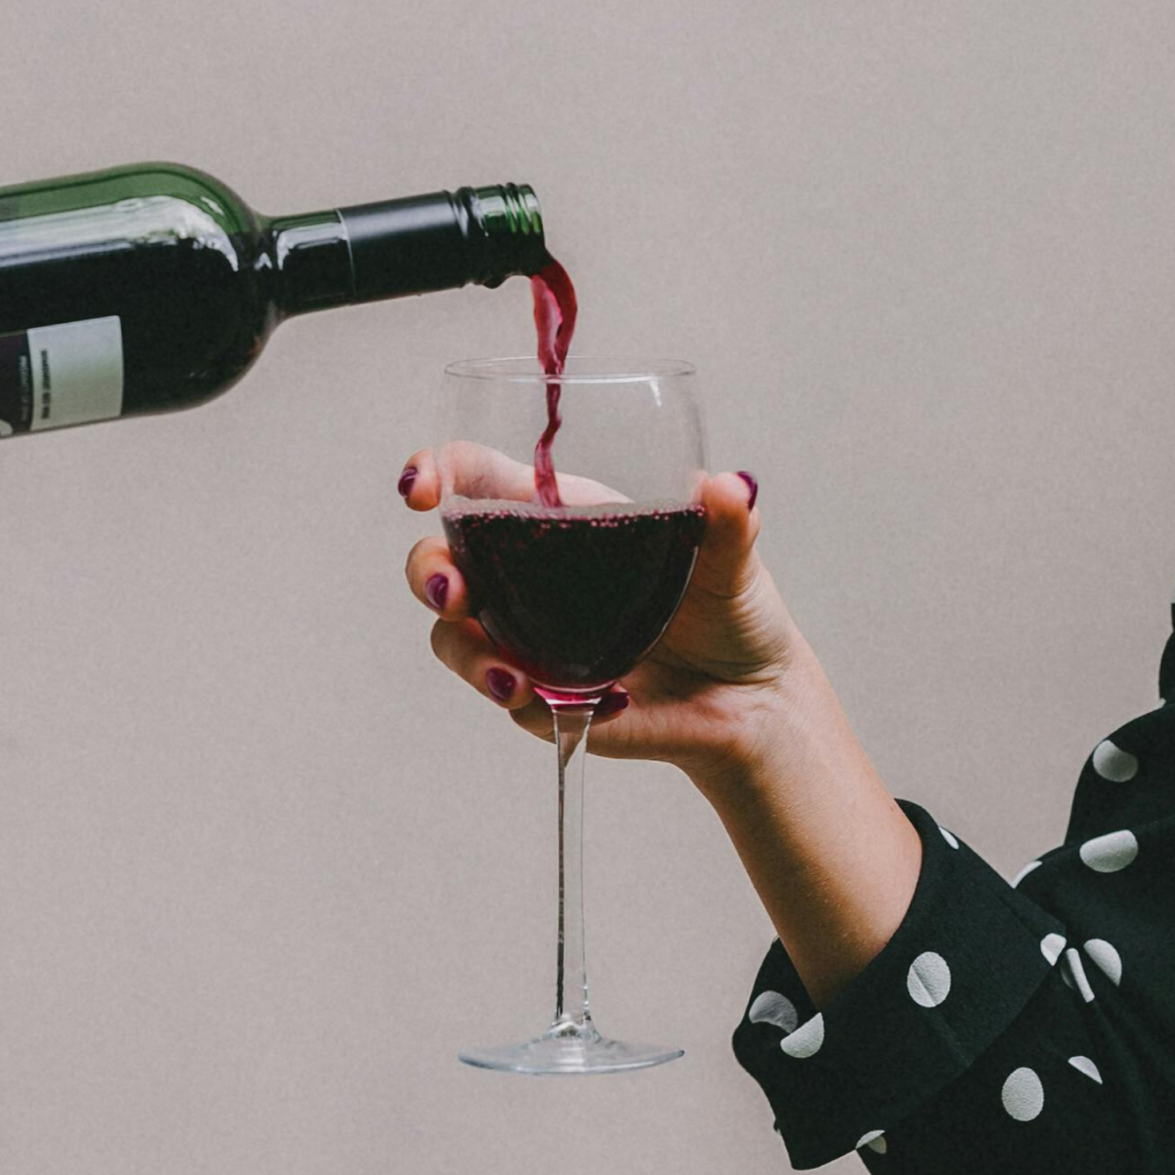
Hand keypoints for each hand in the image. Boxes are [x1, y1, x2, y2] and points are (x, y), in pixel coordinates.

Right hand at [398, 445, 810, 781]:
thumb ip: (730, 521)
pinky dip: (525, 701)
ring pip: (454, 639)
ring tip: (512, 680)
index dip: (434, 473)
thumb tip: (731, 486)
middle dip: (429, 573)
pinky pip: (510, 700)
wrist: (754, 699)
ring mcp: (528, 640)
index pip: (475, 481)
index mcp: (559, 519)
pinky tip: (572, 701)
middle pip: (440, 562)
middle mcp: (527, 577)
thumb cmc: (732, 612)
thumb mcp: (733, 558)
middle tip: (455, 593)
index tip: (420, 488)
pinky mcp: (547, 699)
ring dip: (468, 655)